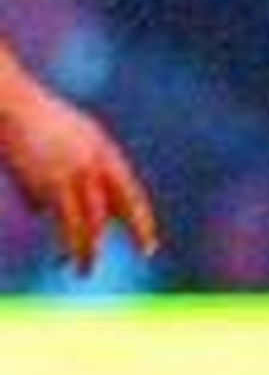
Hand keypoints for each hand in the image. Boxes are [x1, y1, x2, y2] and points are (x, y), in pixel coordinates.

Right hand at [0, 73, 157, 272]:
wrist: (8, 104)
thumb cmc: (29, 123)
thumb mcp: (64, 141)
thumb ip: (71, 172)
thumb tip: (49, 212)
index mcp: (102, 150)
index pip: (129, 191)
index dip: (141, 219)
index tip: (149, 245)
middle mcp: (95, 162)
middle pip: (121, 205)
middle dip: (138, 229)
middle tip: (147, 251)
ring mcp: (75, 173)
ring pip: (91, 222)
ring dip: (88, 250)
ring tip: (84, 270)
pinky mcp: (52, 184)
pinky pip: (63, 220)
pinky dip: (65, 240)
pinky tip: (64, 257)